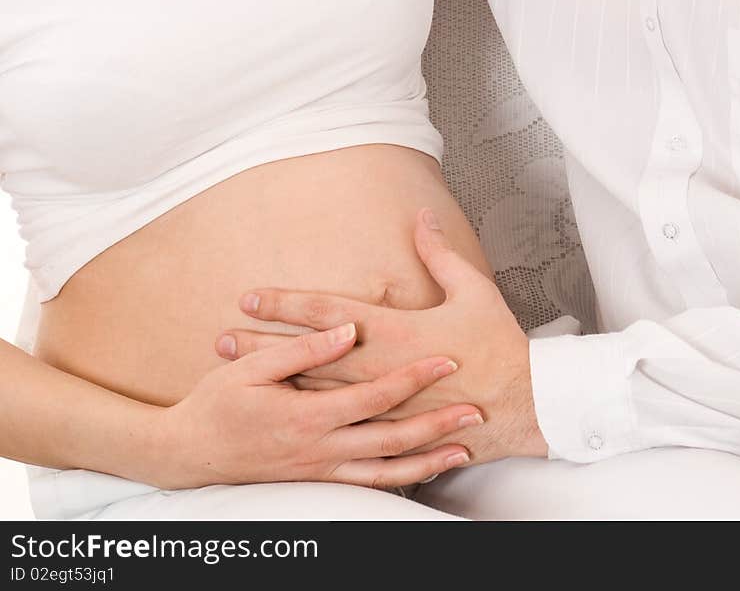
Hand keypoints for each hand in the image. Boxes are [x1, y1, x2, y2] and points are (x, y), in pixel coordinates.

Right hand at [154, 322, 480, 488]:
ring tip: (462, 449)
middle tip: (473, 410)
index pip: (373, 396)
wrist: (189, 454)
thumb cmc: (218, 405)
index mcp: (307, 416)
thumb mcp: (253, 369)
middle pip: (391, 439)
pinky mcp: (319, 480)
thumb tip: (347, 329)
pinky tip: (423, 471)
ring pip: (386, 471)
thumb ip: (305, 350)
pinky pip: (369, 486)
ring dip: (428, 460)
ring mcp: (321, 470)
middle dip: (436, 425)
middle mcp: (320, 449)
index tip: (446, 360)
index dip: (412, 377)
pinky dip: (401, 480)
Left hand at [217, 209, 548, 464]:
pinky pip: (339, 424)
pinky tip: (279, 410)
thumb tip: (421, 217)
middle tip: (221, 337)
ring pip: (314, 392)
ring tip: (234, 372)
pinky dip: (305, 414)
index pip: (328, 314)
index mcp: (397, 332)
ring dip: (272, 379)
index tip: (252, 295)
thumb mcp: (472, 290)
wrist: (525, 403)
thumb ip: (439, 254)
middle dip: (262, 345)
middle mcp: (381, 370)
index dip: (287, 304)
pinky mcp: (390, 427)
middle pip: (307, 356)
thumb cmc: (498, 345)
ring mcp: (382, 404)